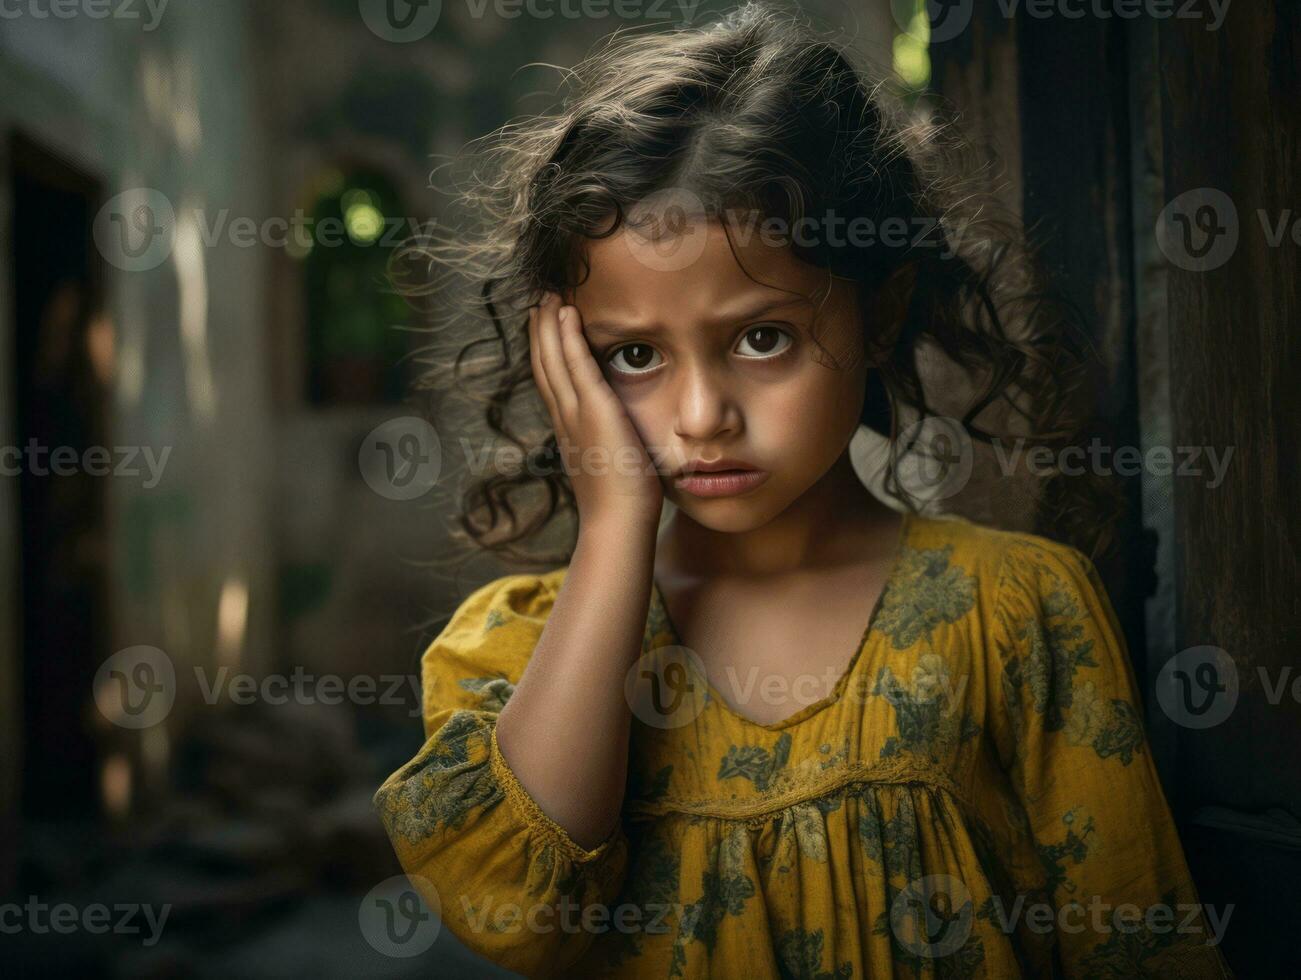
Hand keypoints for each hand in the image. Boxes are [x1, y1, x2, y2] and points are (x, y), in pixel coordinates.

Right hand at [528, 291, 664, 529]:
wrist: (617, 523)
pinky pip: (576, 365)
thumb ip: (607, 444)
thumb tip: (615, 438)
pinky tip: (568, 312)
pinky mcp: (594, 410)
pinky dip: (569, 336)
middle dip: (540, 330)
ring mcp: (575, 413)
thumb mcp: (608, 465)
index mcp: (568, 429)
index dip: (546, 350)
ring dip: (549, 324)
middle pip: (544, 363)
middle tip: (538, 299)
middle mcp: (564, 417)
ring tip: (547, 295)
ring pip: (553, 358)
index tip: (544, 324)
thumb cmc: (621, 503)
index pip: (551, 380)